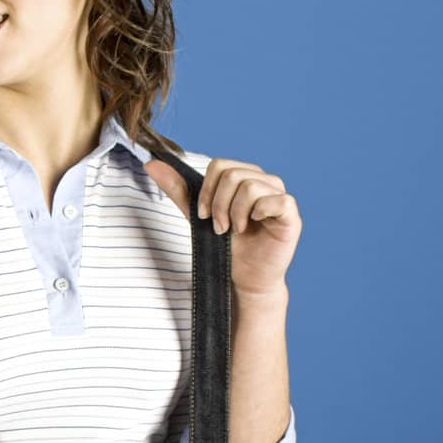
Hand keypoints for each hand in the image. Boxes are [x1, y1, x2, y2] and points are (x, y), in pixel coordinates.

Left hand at [144, 157, 300, 296]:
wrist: (242, 278)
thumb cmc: (224, 246)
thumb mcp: (197, 215)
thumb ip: (179, 189)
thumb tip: (152, 163)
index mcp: (243, 177)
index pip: (220, 165)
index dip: (206, 190)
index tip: (202, 214)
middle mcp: (264, 182)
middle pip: (232, 174)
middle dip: (218, 204)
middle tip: (219, 227)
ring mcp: (279, 196)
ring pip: (251, 186)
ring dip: (234, 213)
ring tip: (234, 230)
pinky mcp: (291, 214)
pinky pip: (277, 200)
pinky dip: (257, 214)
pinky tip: (254, 226)